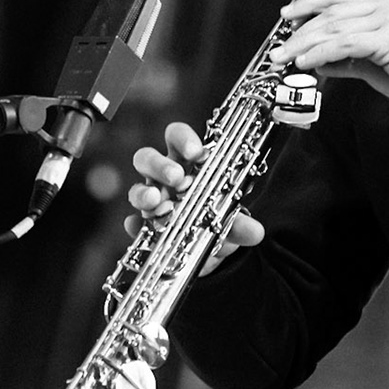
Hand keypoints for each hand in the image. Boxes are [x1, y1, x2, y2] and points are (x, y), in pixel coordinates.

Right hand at [126, 121, 265, 274]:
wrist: (205, 250)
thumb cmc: (214, 219)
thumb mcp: (230, 221)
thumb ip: (241, 225)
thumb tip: (256, 231)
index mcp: (185, 163)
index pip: (177, 138)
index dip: (182, 139)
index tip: (196, 152)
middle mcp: (163, 177)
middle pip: (148, 157)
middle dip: (160, 165)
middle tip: (177, 177)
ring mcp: (151, 200)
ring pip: (137, 188)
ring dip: (144, 193)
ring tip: (157, 201)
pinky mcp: (142, 225)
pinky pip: (132, 222)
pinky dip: (135, 225)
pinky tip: (140, 228)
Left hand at [270, 0, 388, 105]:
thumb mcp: (373, 64)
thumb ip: (346, 60)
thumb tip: (316, 61)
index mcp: (386, 5)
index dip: (310, 4)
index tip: (288, 14)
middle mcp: (387, 7)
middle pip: (333, 13)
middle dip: (300, 31)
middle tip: (279, 47)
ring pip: (336, 28)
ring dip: (305, 44)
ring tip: (285, 57)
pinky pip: (347, 44)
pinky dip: (322, 53)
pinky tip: (307, 62)